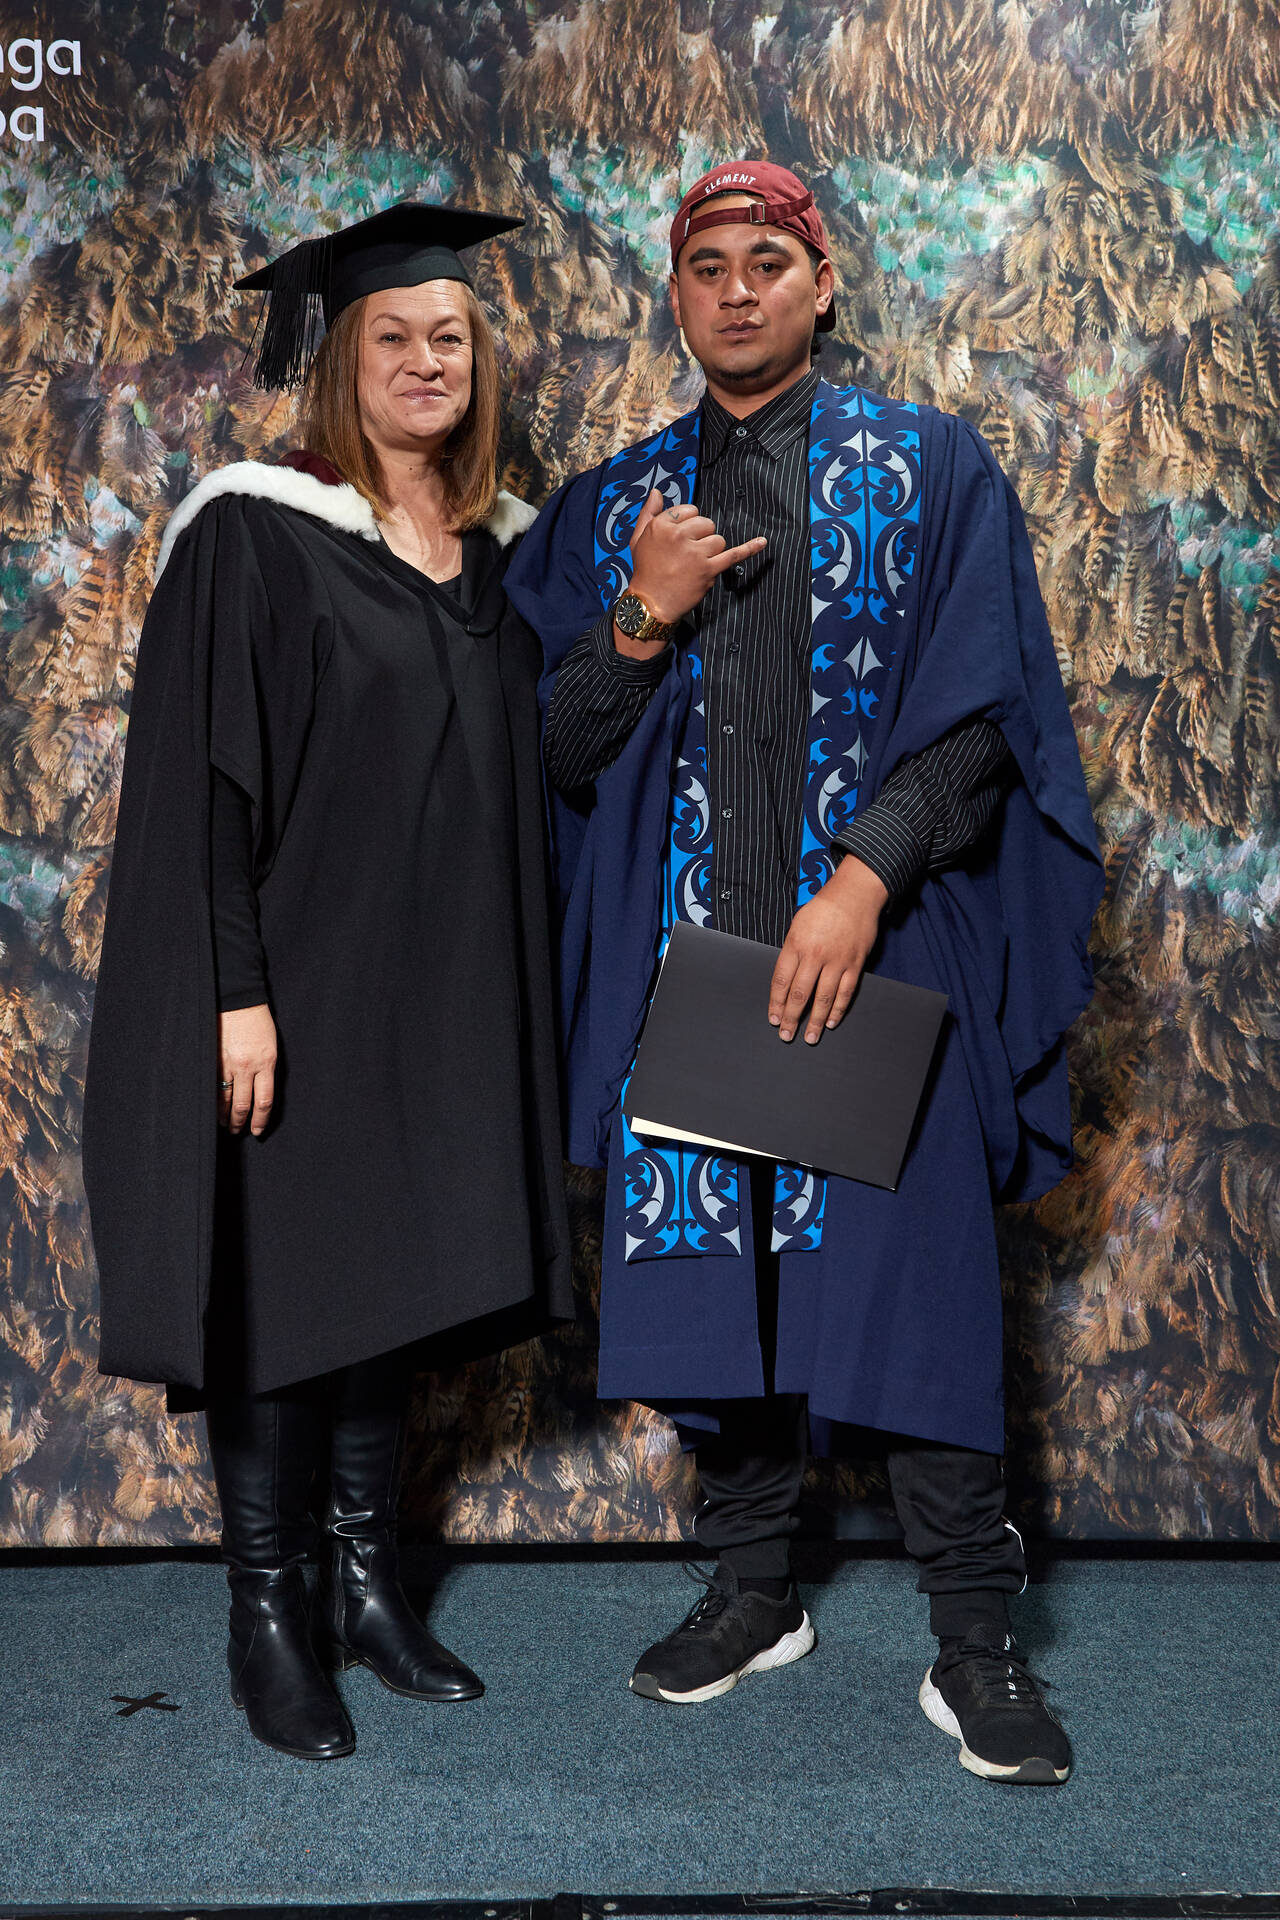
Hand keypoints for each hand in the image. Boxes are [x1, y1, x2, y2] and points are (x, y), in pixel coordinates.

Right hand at [218, 1004, 276, 1135]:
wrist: (238, 1001)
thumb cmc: (258, 1022)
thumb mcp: (270, 1047)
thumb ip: (266, 1070)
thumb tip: (259, 1095)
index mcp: (266, 1063)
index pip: (264, 1101)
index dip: (260, 1120)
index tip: (257, 1131)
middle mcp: (247, 1066)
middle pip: (243, 1105)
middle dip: (240, 1122)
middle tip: (237, 1132)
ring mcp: (227, 1063)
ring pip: (224, 1099)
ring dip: (224, 1115)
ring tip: (224, 1124)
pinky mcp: (212, 1059)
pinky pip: (211, 1085)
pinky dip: (211, 1100)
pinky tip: (210, 1108)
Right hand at [624, 489, 766, 628]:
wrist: (651, 604)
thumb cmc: (646, 571)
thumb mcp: (638, 538)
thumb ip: (648, 513)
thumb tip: (657, 492)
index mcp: (662, 525)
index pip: (690, 511)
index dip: (689, 524)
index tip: (682, 539)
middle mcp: (679, 536)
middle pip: (707, 523)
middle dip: (702, 537)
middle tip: (687, 554)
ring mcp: (695, 553)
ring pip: (718, 539)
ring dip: (711, 551)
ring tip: (695, 564)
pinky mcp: (708, 570)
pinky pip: (733, 555)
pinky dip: (749, 549)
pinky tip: (762, 542)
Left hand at [768, 857, 889, 1043]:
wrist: (855, 895)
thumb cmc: (823, 908)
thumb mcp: (797, 925)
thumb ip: (791, 952)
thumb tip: (786, 979)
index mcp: (796, 945)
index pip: (781, 981)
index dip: (776, 1003)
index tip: (773, 1019)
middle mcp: (815, 955)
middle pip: (799, 994)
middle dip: (791, 1018)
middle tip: (786, 1035)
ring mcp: (837, 961)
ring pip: (823, 998)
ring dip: (815, 1021)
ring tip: (810, 1037)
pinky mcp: (855, 964)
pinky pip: (845, 993)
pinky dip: (838, 1010)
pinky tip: (831, 1022)